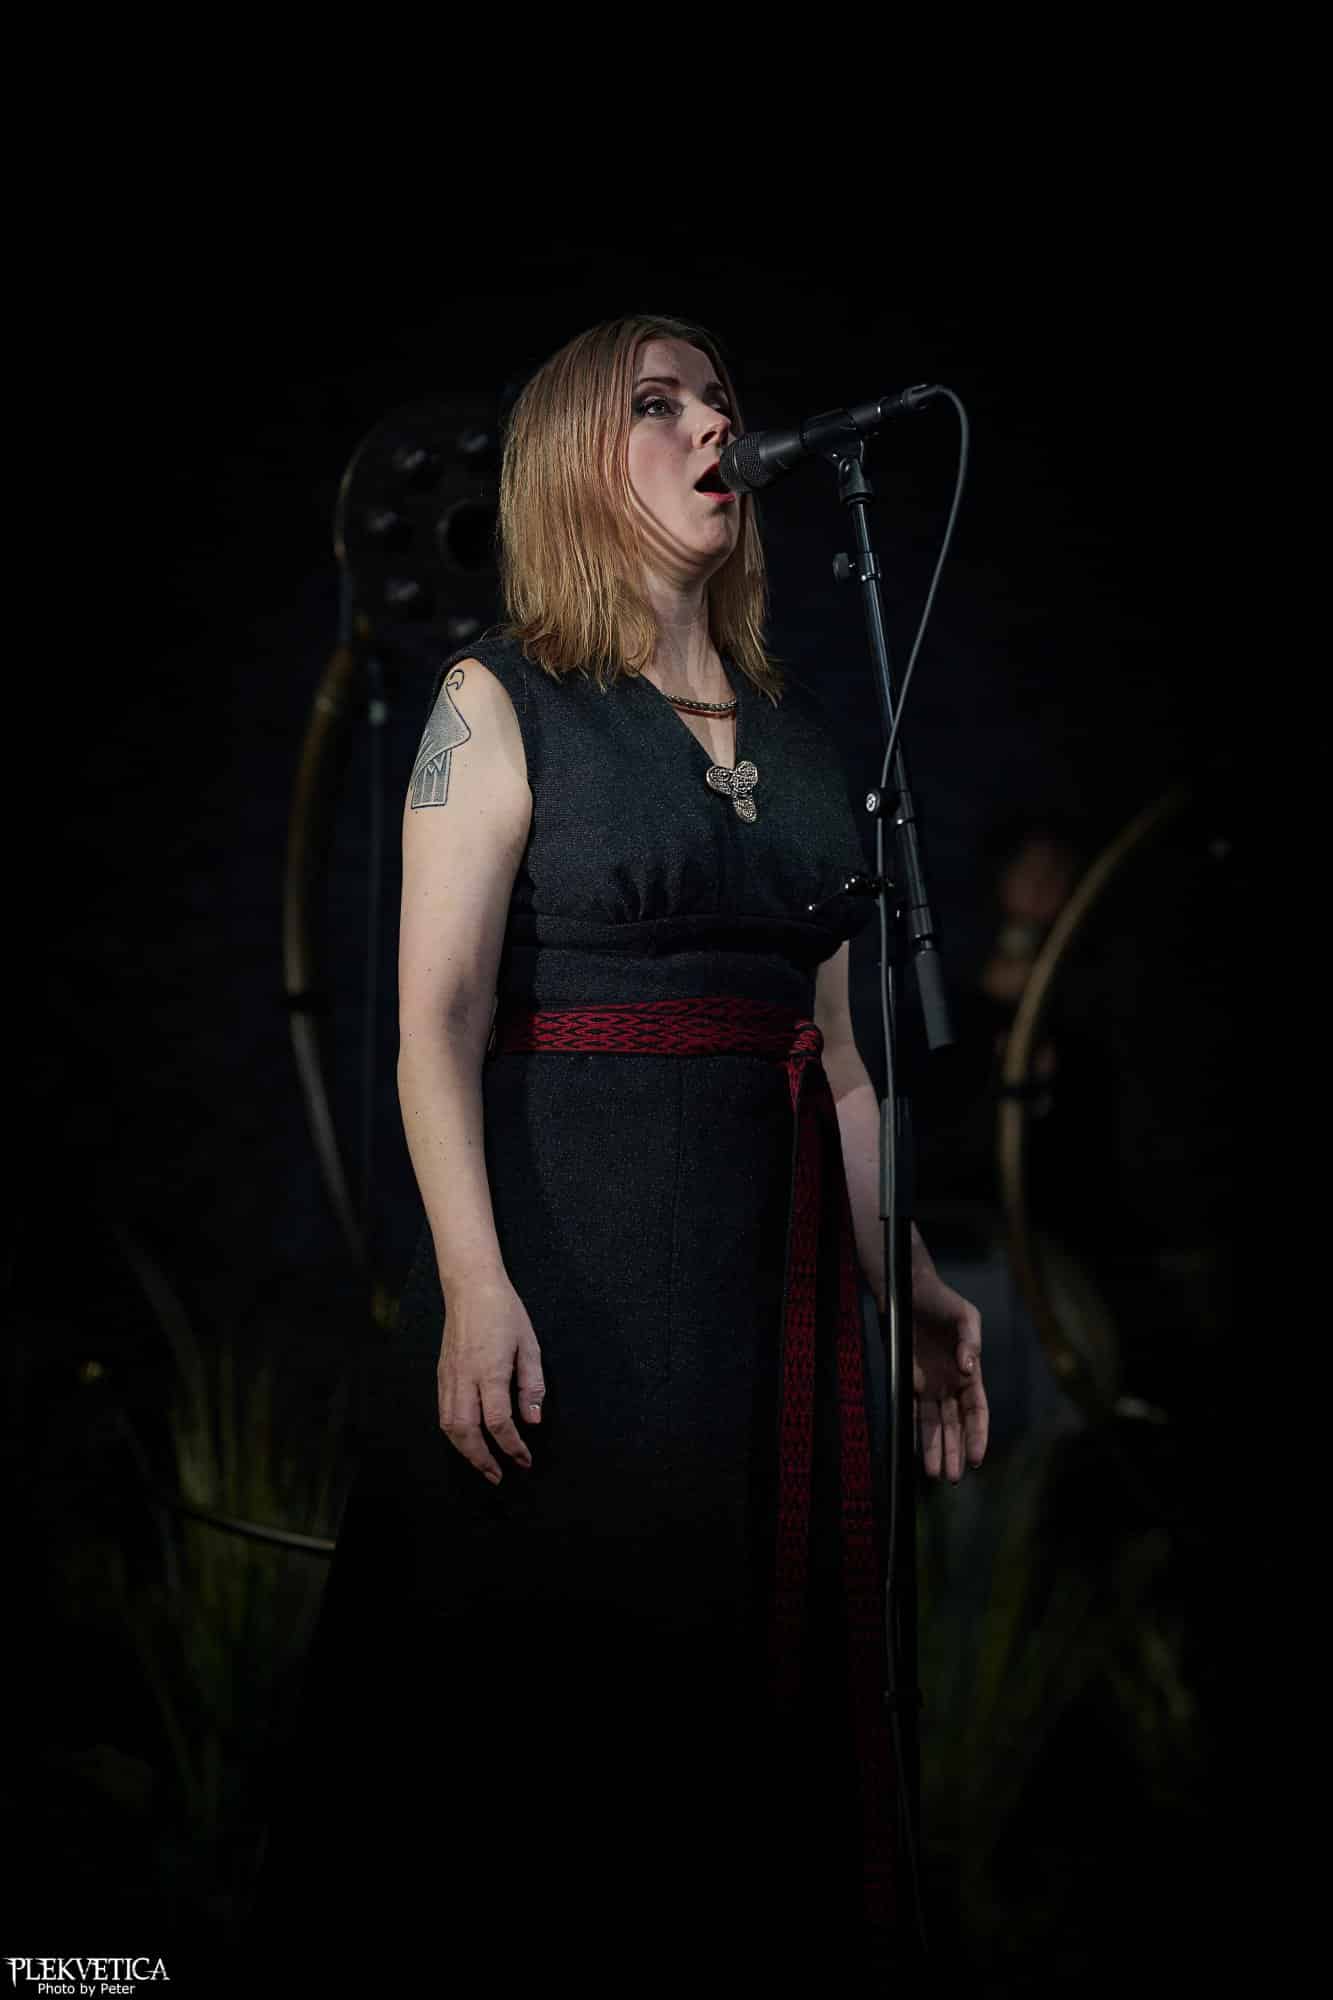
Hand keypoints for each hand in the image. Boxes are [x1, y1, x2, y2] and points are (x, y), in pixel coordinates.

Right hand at [437, 1273, 546, 1484]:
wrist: (471, 1287)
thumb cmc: (505, 1312)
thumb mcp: (529, 1345)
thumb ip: (532, 1385)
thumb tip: (533, 1419)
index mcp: (490, 1371)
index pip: (499, 1422)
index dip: (512, 1446)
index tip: (525, 1459)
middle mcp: (464, 1378)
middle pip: (467, 1432)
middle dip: (483, 1460)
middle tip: (499, 1476)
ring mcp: (449, 1377)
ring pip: (449, 1426)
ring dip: (465, 1451)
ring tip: (483, 1466)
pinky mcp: (441, 1374)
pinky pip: (443, 1412)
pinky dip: (455, 1434)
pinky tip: (468, 1440)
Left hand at [892, 1266, 988, 1480]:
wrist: (908, 1291)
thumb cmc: (943, 1302)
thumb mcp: (965, 1316)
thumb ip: (971, 1341)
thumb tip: (969, 1369)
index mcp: (970, 1373)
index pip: (977, 1412)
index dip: (977, 1435)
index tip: (975, 1458)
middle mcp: (950, 1384)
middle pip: (955, 1426)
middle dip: (954, 1452)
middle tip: (951, 1478)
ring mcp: (929, 1385)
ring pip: (934, 1425)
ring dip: (934, 1449)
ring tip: (934, 1474)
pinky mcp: (908, 1381)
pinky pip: (912, 1412)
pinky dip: (914, 1432)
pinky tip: (915, 1452)